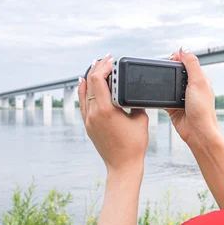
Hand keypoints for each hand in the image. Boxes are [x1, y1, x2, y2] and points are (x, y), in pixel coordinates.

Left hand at [78, 55, 148, 176]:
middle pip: (89, 82)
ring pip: (83, 91)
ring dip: (90, 77)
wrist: (123, 165)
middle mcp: (93, 113)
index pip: (98, 80)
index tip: (112, 59)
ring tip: (96, 66)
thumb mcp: (140, 119)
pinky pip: (83, 102)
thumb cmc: (134, 145)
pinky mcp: (88, 125)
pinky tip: (85, 82)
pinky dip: (84, 90)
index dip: (104, 66)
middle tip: (106, 59)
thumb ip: (135, 102)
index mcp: (105, 110)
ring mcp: (88, 119)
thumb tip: (132, 91)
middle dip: (97, 68)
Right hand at [166, 48, 219, 146]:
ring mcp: (182, 97)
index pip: (188, 62)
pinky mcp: (173, 107)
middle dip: (169, 69)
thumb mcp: (198, 82)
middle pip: (177, 72)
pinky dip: (159, 96)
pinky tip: (157, 94)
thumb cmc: (202, 110)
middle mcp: (192, 87)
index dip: (179, 58)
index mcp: (200, 79)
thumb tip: (184, 48)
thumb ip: (191, 64)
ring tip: (158, 80)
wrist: (197, 132)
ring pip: (169, 84)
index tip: (170, 57)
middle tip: (161, 68)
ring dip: (164, 82)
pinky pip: (163, 98)